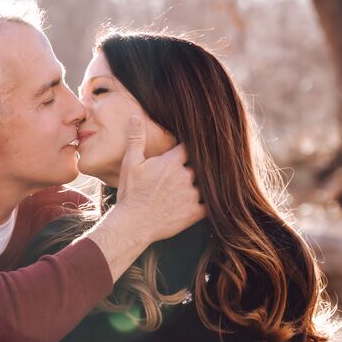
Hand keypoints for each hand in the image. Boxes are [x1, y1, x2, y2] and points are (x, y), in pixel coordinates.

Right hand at [115, 115, 205, 242]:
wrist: (132, 224)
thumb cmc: (130, 193)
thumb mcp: (130, 163)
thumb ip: (136, 139)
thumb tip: (135, 116)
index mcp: (172, 162)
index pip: (190, 147)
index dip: (189, 149)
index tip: (188, 151)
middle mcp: (185, 176)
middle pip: (199, 166)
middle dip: (195, 168)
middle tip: (189, 172)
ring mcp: (192, 195)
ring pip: (206, 184)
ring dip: (202, 185)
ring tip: (197, 187)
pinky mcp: (195, 212)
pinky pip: (211, 205)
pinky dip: (211, 204)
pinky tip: (208, 203)